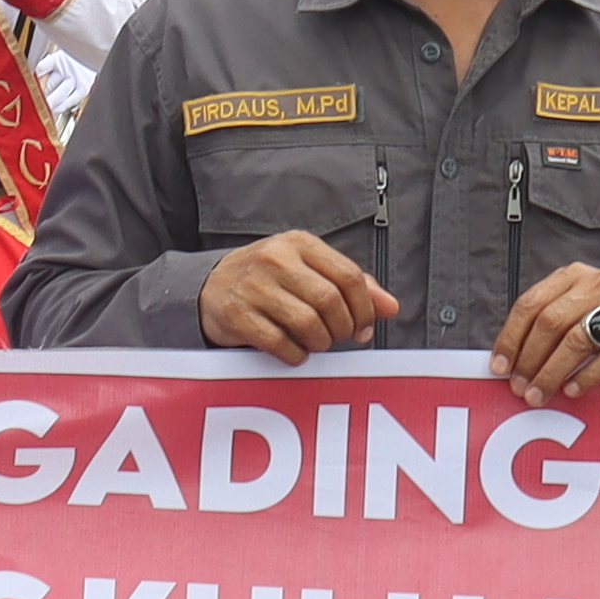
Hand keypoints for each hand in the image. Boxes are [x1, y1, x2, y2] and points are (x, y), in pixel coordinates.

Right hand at [193, 229, 397, 364]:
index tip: (363, 327)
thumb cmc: (268, 279)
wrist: (209, 285)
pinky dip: (295, 355)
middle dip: (342, 328)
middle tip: (338, 338)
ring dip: (320, 343)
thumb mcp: (307, 270)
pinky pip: (280, 343)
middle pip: (330, 301)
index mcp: (299, 243)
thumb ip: (350, 285)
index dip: (364, 308)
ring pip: (307, 323)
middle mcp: (275, 258)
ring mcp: (253, 285)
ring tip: (316, 344)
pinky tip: (295, 352)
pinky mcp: (235, 313)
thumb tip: (391, 307)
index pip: (348, 276)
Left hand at [497, 262, 599, 402]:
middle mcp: (597, 284)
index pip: (530, 303)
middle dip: (529, 359)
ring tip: (539, 394)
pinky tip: (572, 390)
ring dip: (552, 372)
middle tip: (519, 388)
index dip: (510, 337)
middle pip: (550, 322)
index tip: (500, 367)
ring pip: (576, 339)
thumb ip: (548, 326)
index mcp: (573, 276)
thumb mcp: (578, 311)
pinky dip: (587, 376)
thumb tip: (509, 363)